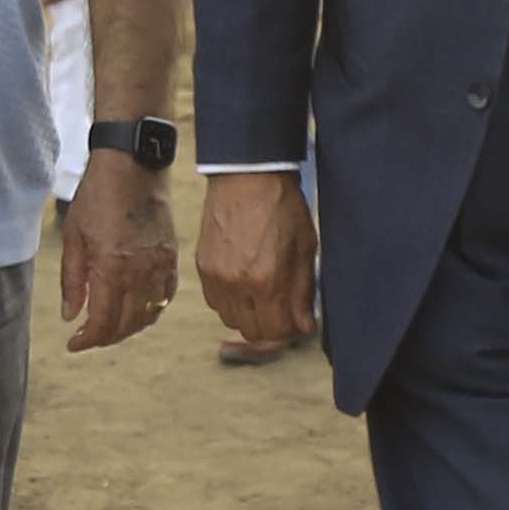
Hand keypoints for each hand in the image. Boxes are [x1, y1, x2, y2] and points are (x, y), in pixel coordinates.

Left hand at [59, 152, 173, 350]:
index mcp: (113, 269)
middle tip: (88, 337)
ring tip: (110, 326)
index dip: (88, 340)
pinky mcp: (172, 257)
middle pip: (127, 325)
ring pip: (149, 315)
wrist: (133, 165)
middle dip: (105, 338)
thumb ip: (73, 280)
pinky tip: (137, 310)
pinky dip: (152, 311)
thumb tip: (71, 316)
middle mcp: (140, 273)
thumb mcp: (74, 236)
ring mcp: (160, 266)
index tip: (73, 343)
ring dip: (128, 328)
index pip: (104, 322)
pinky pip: (166, 297)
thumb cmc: (98, 195)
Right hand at [195, 169, 316, 349]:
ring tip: (264, 295)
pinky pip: (215, 302)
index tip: (299, 320)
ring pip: (232, 320)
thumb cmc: (282, 206)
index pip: (277, 333)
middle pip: (253, 332)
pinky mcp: (203, 268)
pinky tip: (244, 284)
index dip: (292, 330)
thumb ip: (303, 292)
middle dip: (272, 326)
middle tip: (284, 309)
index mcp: (267, 281)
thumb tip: (303, 326)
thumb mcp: (305, 248)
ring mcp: (217, 278)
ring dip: (250, 316)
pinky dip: (231, 302)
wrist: (247, 176)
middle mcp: (238, 285)